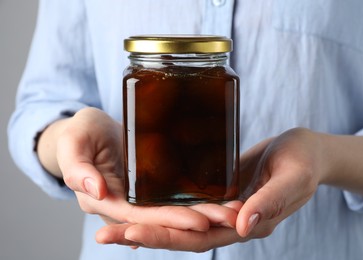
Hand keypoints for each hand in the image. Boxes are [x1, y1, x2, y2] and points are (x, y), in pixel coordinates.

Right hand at [38, 107, 238, 230]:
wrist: (91, 131)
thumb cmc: (78, 134)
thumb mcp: (73, 144)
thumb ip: (78, 168)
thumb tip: (96, 191)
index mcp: (105, 201)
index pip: (140, 218)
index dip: (169, 221)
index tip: (199, 221)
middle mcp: (126, 205)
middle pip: (164, 219)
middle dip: (197, 220)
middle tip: (230, 217)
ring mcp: (141, 197)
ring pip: (173, 209)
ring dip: (203, 212)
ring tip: (234, 209)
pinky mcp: (152, 185)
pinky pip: (176, 195)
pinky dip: (197, 198)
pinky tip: (221, 195)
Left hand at [97, 128, 323, 250]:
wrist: (306, 152)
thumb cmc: (304, 162)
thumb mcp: (293, 178)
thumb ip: (271, 201)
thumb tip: (242, 225)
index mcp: (247, 223)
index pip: (200, 239)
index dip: (166, 237)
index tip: (132, 232)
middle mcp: (230, 222)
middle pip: (181, 235)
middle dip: (143, 235)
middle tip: (104, 234)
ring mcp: (222, 208)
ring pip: (179, 221)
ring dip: (146, 221)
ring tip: (110, 220)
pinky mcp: (218, 191)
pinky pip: (187, 203)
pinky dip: (163, 206)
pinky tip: (140, 202)